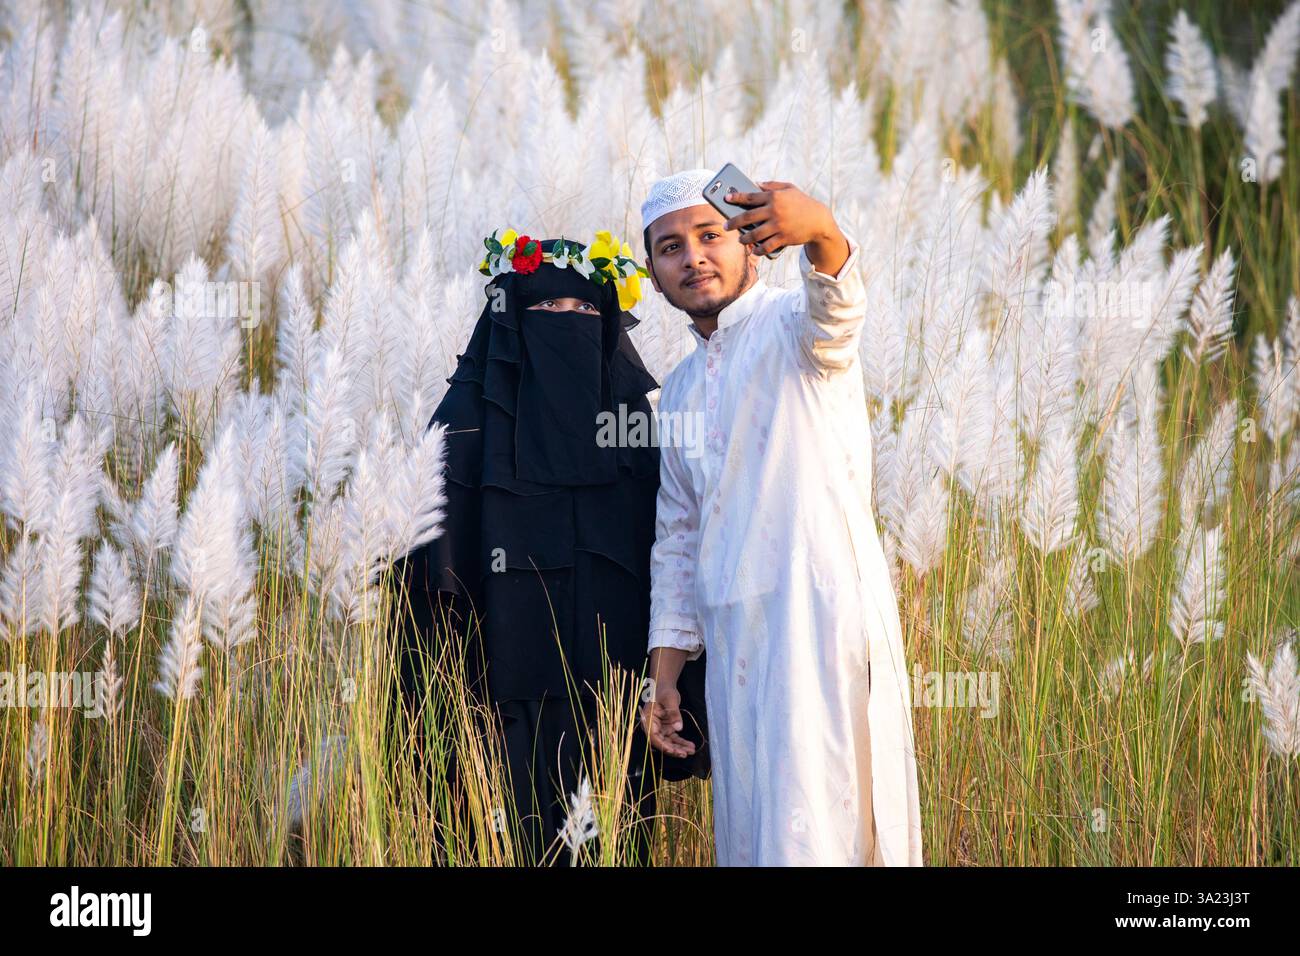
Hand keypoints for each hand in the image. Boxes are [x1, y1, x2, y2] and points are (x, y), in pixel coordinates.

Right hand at [640, 680, 695, 758]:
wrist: (665, 686)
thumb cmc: (664, 691)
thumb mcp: (670, 699)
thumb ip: (674, 713)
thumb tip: (678, 728)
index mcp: (648, 720)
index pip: (653, 737)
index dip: (662, 745)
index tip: (672, 750)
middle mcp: (652, 727)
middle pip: (661, 742)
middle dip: (673, 749)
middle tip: (685, 754)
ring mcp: (660, 729)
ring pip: (669, 743)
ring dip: (679, 748)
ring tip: (691, 751)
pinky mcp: (667, 729)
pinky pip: (674, 739)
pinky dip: (681, 743)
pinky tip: (690, 746)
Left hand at [722, 180, 837, 257]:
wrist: (819, 220)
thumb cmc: (802, 202)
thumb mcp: (789, 188)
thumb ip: (772, 185)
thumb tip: (755, 184)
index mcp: (774, 196)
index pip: (750, 197)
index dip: (736, 197)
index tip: (725, 198)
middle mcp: (774, 211)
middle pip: (747, 217)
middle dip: (733, 222)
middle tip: (725, 226)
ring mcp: (778, 226)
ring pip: (754, 234)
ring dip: (744, 238)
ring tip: (740, 239)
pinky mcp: (783, 238)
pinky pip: (766, 246)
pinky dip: (758, 250)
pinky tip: (754, 251)